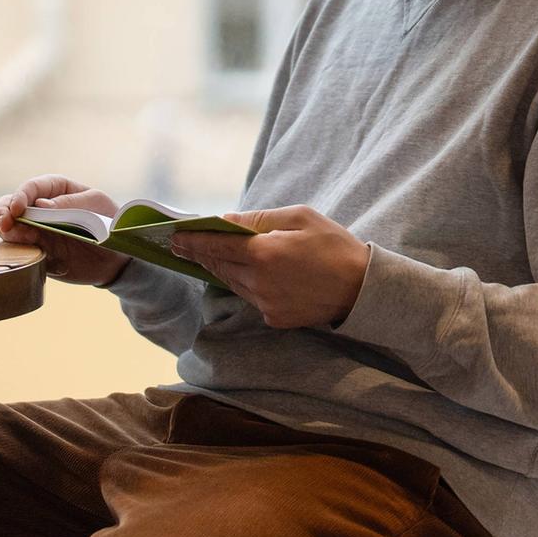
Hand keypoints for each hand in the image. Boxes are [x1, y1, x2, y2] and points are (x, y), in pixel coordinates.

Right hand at [0, 174, 130, 287]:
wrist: (118, 257)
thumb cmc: (109, 221)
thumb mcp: (96, 205)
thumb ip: (69, 203)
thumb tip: (40, 205)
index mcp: (56, 189)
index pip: (32, 187)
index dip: (20, 195)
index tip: (18, 209)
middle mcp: (41, 208)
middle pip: (10, 205)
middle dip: (3, 212)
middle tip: (4, 224)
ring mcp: (37, 230)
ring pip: (10, 228)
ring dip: (8, 232)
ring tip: (19, 238)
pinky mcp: (38, 251)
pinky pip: (20, 250)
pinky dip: (17, 250)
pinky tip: (27, 251)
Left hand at [169, 205, 370, 327]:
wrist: (363, 288)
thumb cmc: (333, 245)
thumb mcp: (298, 218)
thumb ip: (258, 220)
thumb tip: (226, 220)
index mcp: (264, 254)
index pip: (216, 245)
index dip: (192, 240)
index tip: (174, 235)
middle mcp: (259, 282)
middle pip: (219, 265)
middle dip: (200, 253)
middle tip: (181, 244)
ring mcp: (266, 304)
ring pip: (231, 283)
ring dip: (219, 268)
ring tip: (207, 255)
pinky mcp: (274, 318)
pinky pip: (249, 297)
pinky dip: (242, 283)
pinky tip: (242, 272)